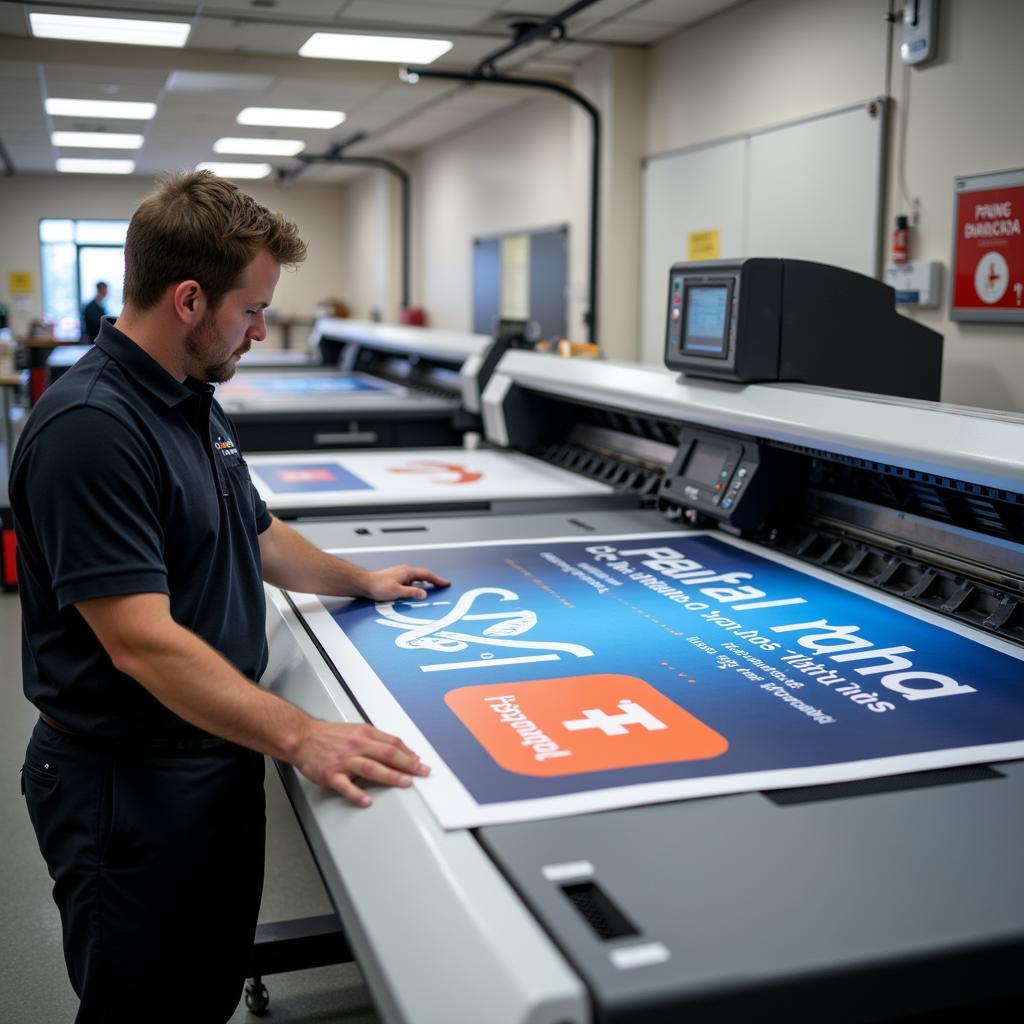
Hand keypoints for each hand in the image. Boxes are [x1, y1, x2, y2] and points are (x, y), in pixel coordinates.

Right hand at [295, 720, 429, 807]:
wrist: (303, 738)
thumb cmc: (330, 736)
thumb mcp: (357, 730)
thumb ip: (378, 740)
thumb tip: (401, 751)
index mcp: (364, 733)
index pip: (392, 743)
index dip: (408, 753)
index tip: (420, 762)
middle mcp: (356, 745)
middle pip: (386, 754)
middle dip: (407, 764)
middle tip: (421, 772)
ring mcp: (344, 760)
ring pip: (371, 768)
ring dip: (390, 776)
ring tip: (404, 783)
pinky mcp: (331, 774)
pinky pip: (345, 785)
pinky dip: (356, 793)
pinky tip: (366, 800)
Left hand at [359, 564, 449, 602]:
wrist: (364, 583)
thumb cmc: (377, 586)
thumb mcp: (397, 591)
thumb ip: (412, 593)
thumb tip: (424, 594)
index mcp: (407, 572)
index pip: (427, 574)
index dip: (438, 579)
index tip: (446, 583)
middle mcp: (404, 571)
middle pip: (424, 575)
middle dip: (434, 580)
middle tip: (442, 586)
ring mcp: (400, 574)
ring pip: (417, 578)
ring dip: (426, 582)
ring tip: (433, 588)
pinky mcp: (396, 578)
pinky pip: (411, 581)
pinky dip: (418, 585)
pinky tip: (416, 590)